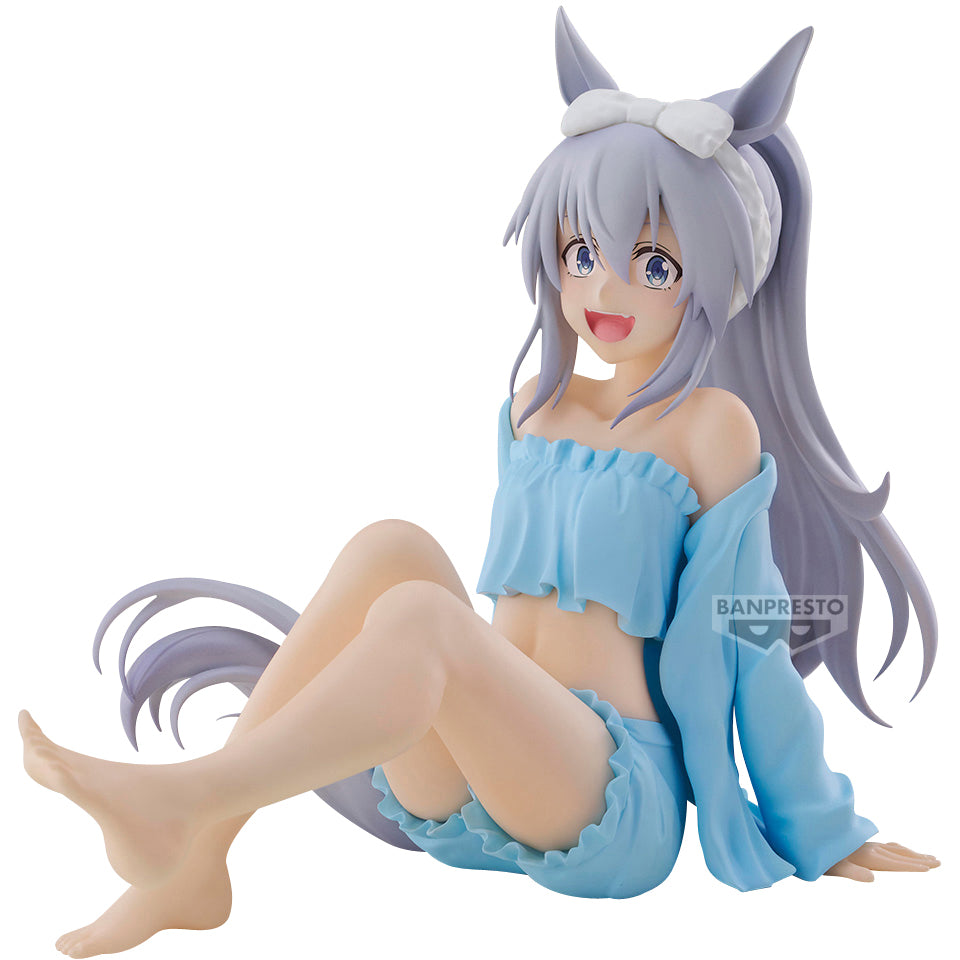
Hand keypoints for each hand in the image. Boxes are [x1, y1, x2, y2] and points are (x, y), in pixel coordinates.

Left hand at [825, 841, 940, 881]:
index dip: (913, 865)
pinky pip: (885, 846)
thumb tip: (873, 878)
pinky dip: (898, 849)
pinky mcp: (860, 844)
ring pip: (894, 849)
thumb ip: (853, 872)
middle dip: (919, 859)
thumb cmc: (819, 857)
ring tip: (926, 856)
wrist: (806, 838)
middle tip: (938, 861)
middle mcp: (869, 848)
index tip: (930, 867)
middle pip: (899, 855)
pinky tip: (899, 850)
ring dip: (911, 853)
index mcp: (866, 856)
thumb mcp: (834, 867)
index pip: (895, 863)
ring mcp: (865, 845)